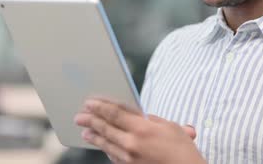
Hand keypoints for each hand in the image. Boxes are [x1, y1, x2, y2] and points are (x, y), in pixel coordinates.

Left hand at [74, 99, 204, 163]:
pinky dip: (107, 150)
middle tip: (79, 117)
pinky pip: (114, 157)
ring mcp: (130, 159)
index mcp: (142, 129)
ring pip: (107, 144)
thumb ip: (153, 120)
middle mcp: (132, 143)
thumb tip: (142, 117)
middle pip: (106, 128)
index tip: (89, 103)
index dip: (100, 107)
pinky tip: (103, 147)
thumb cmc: (183, 151)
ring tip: (85, 132)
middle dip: (91, 121)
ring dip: (94, 137)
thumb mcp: (171, 127)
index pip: (115, 114)